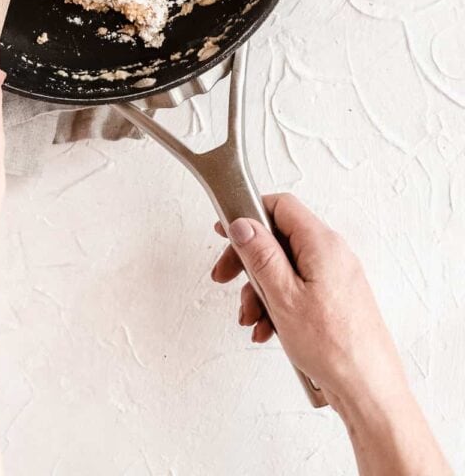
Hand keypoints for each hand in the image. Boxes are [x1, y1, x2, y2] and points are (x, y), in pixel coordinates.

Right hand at [211, 194, 407, 410]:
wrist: (369, 391)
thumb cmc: (334, 348)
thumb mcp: (283, 296)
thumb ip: (260, 255)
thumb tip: (243, 224)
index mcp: (322, 244)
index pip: (280, 206)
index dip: (249, 214)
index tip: (226, 232)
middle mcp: (333, 254)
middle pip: (279, 238)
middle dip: (248, 261)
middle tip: (226, 278)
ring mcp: (336, 277)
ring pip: (286, 268)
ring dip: (261, 290)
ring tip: (252, 319)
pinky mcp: (336, 298)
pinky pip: (299, 288)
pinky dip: (279, 304)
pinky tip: (269, 330)